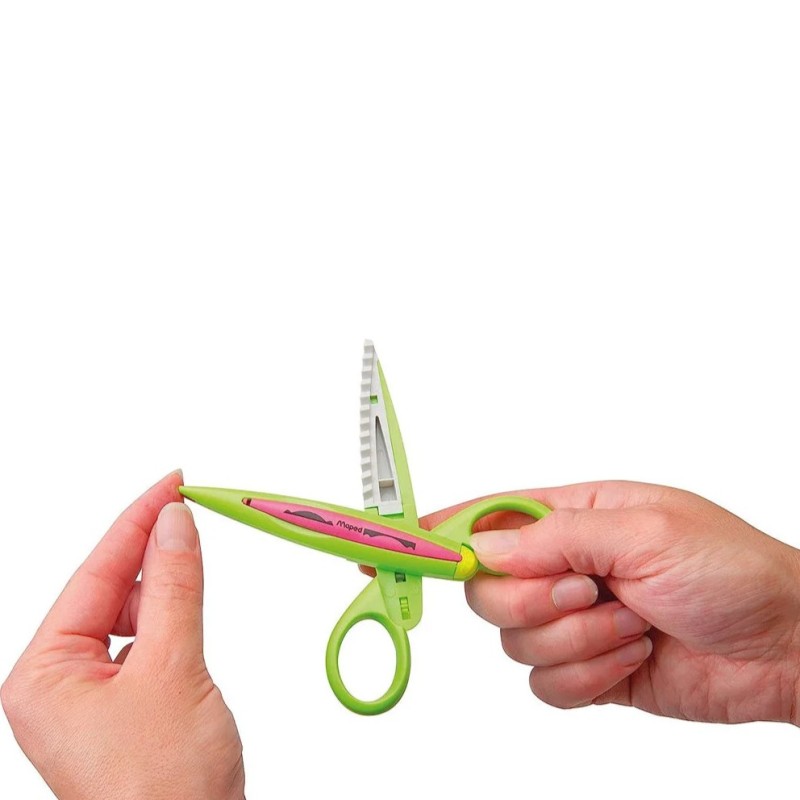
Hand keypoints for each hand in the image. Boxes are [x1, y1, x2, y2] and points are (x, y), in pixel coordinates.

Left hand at [1, 472, 244, 798]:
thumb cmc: (163, 790)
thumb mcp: (173, 667)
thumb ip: (175, 587)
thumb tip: (174, 525)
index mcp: (44, 674)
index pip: (95, 574)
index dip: (135, 521)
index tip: (169, 484)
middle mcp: (60, 683)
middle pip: (108, 589)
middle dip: (149, 551)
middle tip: (188, 508)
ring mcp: (93, 696)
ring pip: (130, 613)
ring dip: (164, 586)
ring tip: (193, 557)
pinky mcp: (127, 705)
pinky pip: (146, 639)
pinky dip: (172, 616)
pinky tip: (189, 603)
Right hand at [428, 481, 799, 723]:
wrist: (786, 646)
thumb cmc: (731, 569)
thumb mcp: (644, 530)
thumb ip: (555, 536)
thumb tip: (486, 546)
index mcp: (572, 515)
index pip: (485, 518)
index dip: (435, 532)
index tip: (393, 547)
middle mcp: (562, 566)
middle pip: (487, 588)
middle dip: (530, 601)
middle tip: (584, 592)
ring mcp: (572, 620)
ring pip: (514, 641)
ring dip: (576, 641)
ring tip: (631, 624)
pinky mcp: (587, 669)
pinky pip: (544, 684)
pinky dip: (586, 676)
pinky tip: (632, 656)